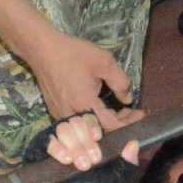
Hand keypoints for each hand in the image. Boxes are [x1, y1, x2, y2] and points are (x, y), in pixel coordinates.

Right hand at [26, 32, 144, 129]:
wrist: (42, 49)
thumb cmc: (73, 54)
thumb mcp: (104, 62)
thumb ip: (120, 82)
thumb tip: (128, 100)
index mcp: (84, 104)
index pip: (111, 125)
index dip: (129, 123)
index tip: (140, 114)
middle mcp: (72, 115)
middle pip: (100, 132)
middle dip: (119, 125)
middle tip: (130, 113)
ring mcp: (61, 115)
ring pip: (87, 130)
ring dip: (105, 123)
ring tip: (118, 112)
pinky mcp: (56, 112)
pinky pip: (77, 124)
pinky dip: (92, 120)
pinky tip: (100, 109)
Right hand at [42, 113, 141, 170]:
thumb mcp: (116, 178)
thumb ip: (127, 163)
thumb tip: (134, 144)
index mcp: (92, 139)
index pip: (91, 120)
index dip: (93, 125)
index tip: (97, 137)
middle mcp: (75, 137)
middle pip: (77, 122)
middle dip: (85, 140)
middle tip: (92, 160)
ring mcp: (58, 143)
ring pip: (63, 129)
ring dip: (74, 145)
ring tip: (82, 164)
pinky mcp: (42, 151)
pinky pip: (48, 142)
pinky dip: (58, 148)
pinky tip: (66, 160)